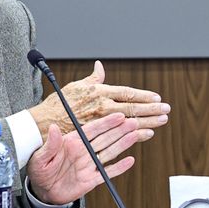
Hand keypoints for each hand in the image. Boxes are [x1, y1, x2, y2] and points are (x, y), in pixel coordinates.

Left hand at [26, 113, 149, 204]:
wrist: (42, 190)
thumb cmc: (39, 170)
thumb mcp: (41, 157)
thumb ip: (51, 144)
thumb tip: (53, 128)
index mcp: (72, 142)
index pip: (92, 130)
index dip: (105, 122)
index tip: (118, 115)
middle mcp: (83, 151)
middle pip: (105, 138)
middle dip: (120, 130)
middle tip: (134, 122)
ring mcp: (89, 164)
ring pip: (110, 152)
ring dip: (123, 143)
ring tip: (136, 134)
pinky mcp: (92, 179)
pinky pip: (108, 172)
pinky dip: (119, 167)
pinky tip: (130, 160)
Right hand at [30, 60, 169, 134]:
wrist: (42, 126)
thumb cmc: (58, 106)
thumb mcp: (75, 87)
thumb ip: (92, 78)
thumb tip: (100, 66)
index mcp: (98, 94)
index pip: (126, 94)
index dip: (143, 96)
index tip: (156, 97)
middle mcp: (101, 108)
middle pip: (132, 109)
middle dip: (151, 109)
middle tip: (166, 110)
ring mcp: (99, 125)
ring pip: (129, 124)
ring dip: (147, 123)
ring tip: (161, 122)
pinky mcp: (95, 140)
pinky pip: (118, 141)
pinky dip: (134, 138)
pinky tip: (146, 136)